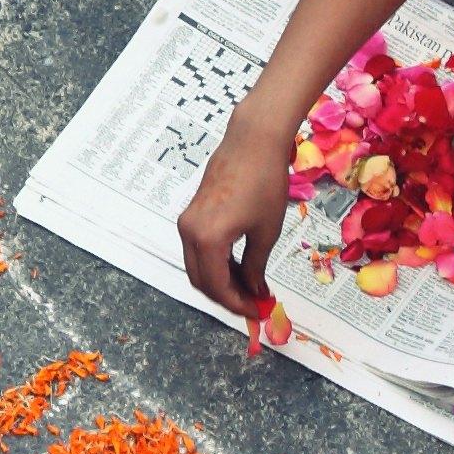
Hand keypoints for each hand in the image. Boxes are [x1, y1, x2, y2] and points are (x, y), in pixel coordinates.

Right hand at [179, 101, 298, 323]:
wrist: (252, 142)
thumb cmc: (263, 180)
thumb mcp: (265, 231)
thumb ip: (256, 266)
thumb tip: (254, 290)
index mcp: (207, 239)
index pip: (217, 286)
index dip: (237, 304)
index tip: (257, 311)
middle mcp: (190, 232)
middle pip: (202, 281)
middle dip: (227, 297)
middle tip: (254, 304)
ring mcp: (188, 222)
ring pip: (198, 267)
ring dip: (222, 281)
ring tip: (251, 287)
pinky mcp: (192, 214)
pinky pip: (198, 250)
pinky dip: (216, 264)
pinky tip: (240, 267)